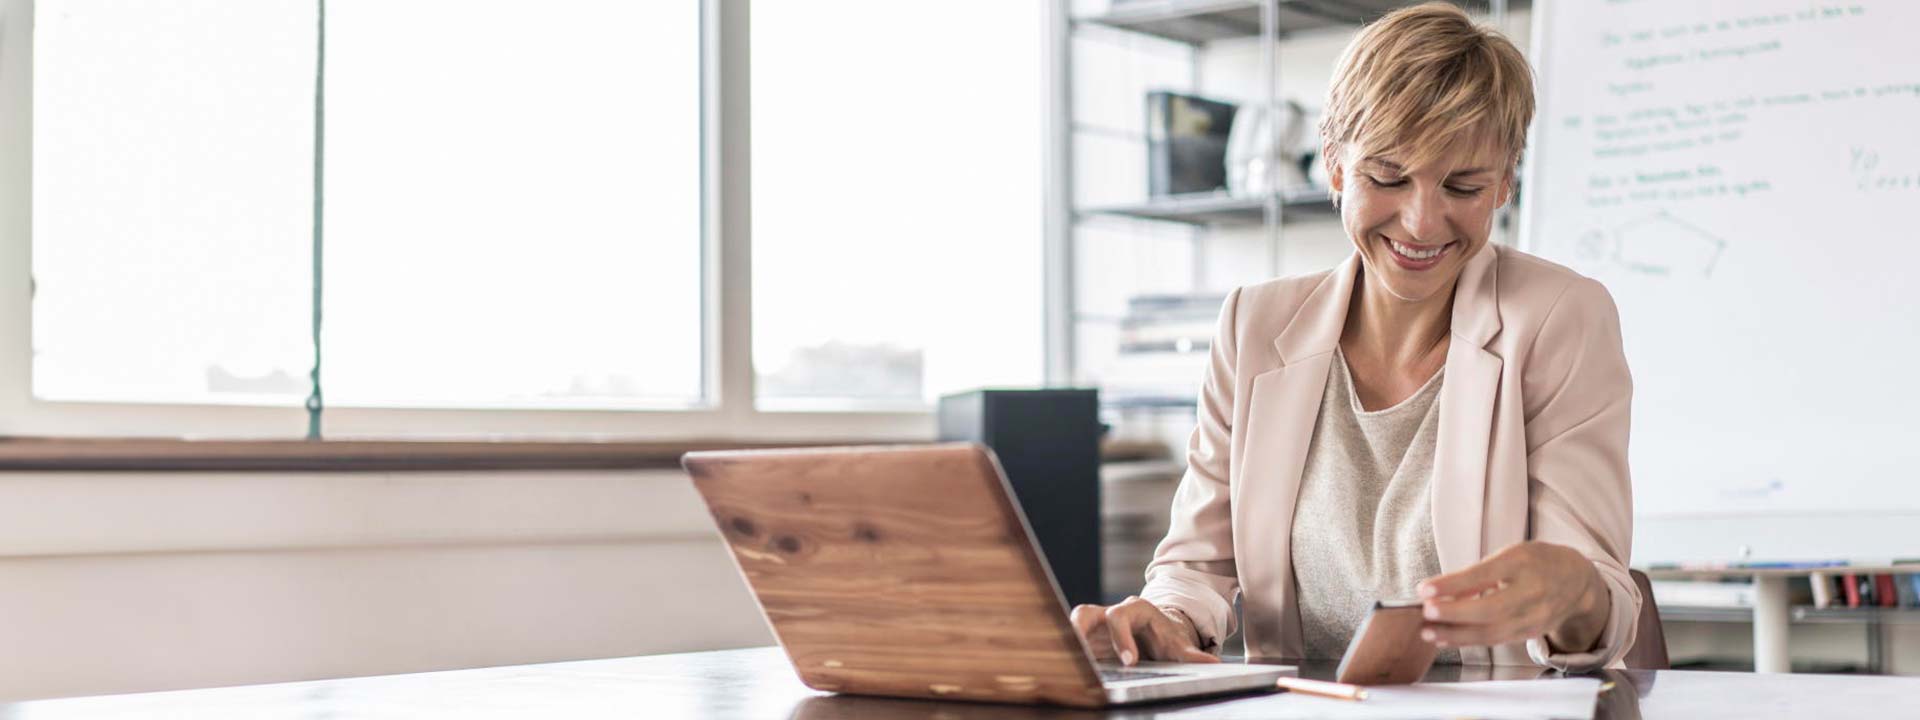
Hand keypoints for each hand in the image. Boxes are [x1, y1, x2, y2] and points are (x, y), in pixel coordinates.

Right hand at [1069, 596, 1219, 665]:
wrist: (1155, 636)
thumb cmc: (1165, 638)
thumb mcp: (1178, 645)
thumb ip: (1192, 654)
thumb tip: (1213, 663)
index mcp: (1134, 610)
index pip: (1121, 616)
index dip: (1122, 637)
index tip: (1130, 662)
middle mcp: (1110, 613)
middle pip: (1087, 613)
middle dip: (1084, 635)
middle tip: (1088, 663)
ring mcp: (1095, 625)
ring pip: (1073, 623)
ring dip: (1069, 640)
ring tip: (1068, 661)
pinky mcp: (1086, 638)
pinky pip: (1071, 639)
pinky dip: (1068, 651)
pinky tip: (1066, 668)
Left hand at [1415, 541, 1609, 651]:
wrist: (1577, 580)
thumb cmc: (1535, 562)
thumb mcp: (1509, 554)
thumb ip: (1478, 573)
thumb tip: (1442, 592)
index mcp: (1522, 562)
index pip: (1484, 575)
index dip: (1453, 584)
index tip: (1425, 589)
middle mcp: (1531, 591)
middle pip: (1490, 609)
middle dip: (1454, 614)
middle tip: (1426, 613)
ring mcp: (1534, 616)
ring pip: (1492, 631)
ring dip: (1456, 634)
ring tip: (1428, 633)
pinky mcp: (1531, 633)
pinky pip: (1496, 640)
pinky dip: (1469, 641)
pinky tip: (1447, 639)